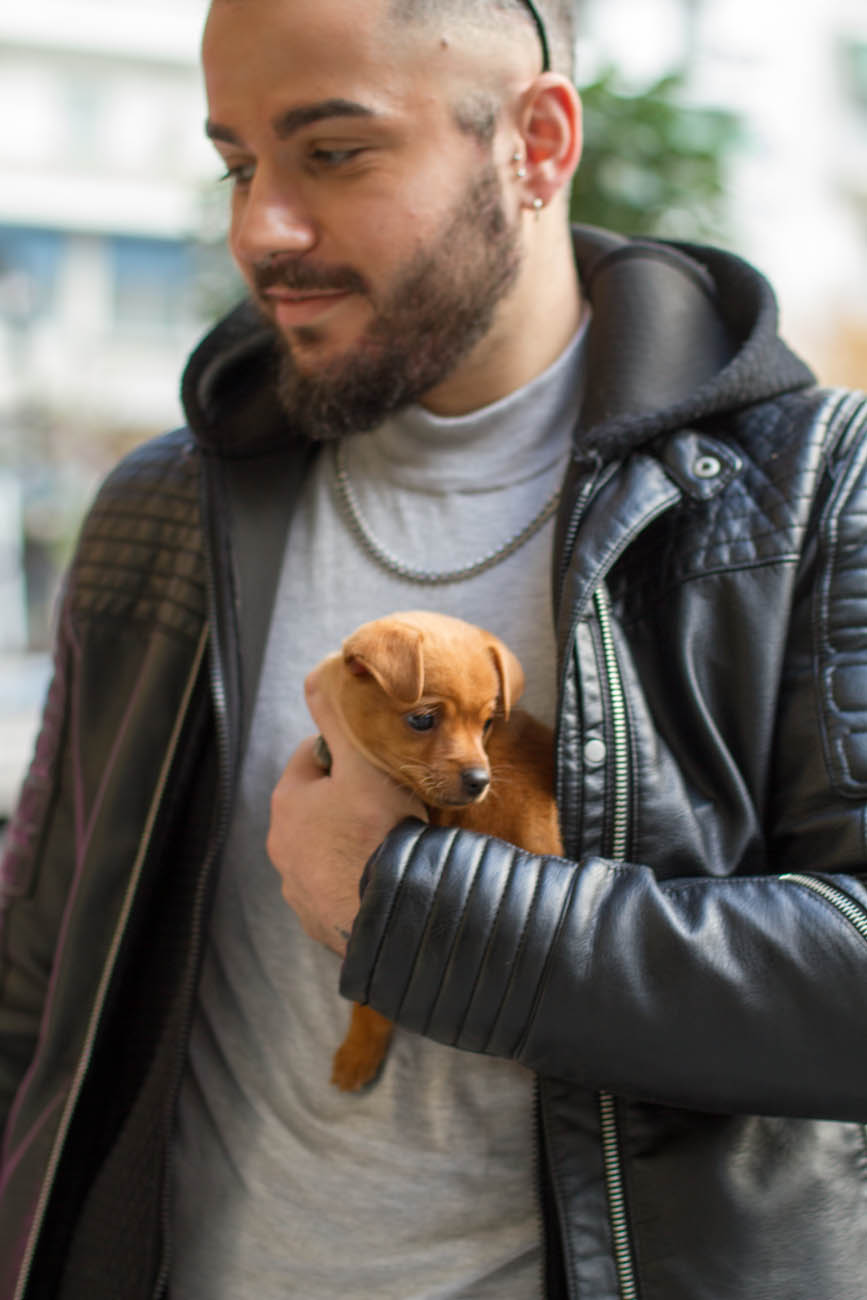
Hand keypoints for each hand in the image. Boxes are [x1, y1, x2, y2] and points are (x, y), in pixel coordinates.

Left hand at [266, 666, 425, 956]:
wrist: (395, 913)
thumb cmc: (381, 832)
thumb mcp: (364, 763)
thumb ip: (338, 719)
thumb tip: (317, 677)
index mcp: (288, 801)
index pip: (314, 757)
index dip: (350, 755)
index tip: (379, 765)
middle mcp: (280, 845)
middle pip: (319, 804)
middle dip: (349, 800)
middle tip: (390, 803)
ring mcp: (296, 886)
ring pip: (325, 847)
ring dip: (349, 841)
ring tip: (388, 842)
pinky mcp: (315, 919)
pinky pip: (333, 887)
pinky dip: (352, 879)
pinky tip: (381, 877)